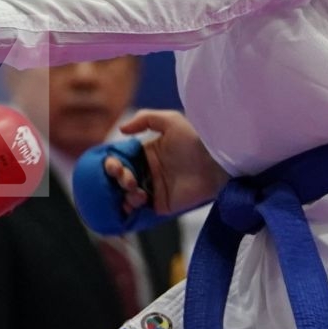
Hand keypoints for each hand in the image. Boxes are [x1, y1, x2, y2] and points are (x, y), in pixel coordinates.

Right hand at [107, 110, 225, 218]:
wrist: (216, 162)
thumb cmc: (196, 139)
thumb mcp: (170, 121)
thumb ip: (145, 119)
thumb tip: (121, 130)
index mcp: (146, 153)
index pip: (121, 159)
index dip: (112, 163)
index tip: (113, 164)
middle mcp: (147, 172)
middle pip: (120, 178)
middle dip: (117, 177)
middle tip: (126, 176)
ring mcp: (153, 189)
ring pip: (126, 194)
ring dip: (124, 192)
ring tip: (134, 187)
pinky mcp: (161, 205)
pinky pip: (139, 210)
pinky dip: (132, 206)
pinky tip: (138, 198)